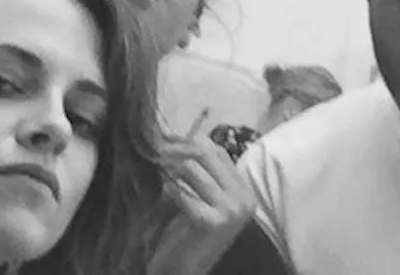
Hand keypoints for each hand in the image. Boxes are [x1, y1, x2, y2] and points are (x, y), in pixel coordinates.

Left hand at [160, 135, 256, 268]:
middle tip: (155, 148)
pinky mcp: (211, 221)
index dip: (190, 142)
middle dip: (177, 149)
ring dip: (169, 167)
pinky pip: (182, 192)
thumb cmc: (191, 234)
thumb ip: (200, 174)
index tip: (166, 139)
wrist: (187, 269)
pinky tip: (161, 191)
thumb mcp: (202, 199)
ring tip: (156, 169)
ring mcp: (230, 210)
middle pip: (206, 154)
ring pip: (192, 169)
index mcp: (243, 191)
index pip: (218, 151)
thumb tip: (180, 138)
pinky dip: (168, 188)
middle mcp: (242, 198)